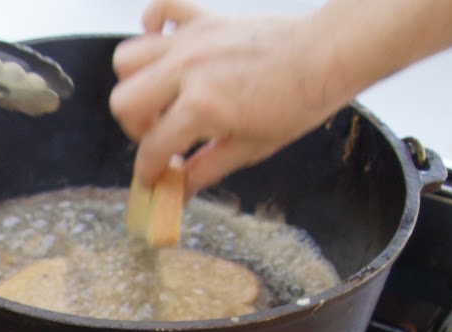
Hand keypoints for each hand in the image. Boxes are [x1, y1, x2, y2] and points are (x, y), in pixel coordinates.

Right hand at [110, 0, 346, 194]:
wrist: (328, 54)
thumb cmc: (297, 102)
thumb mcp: (251, 148)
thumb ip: (205, 170)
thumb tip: (178, 193)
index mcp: (201, 107)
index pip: (152, 147)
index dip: (148, 170)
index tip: (152, 177)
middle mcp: (188, 69)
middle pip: (123, 101)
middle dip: (135, 127)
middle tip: (160, 135)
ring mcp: (192, 39)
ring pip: (128, 58)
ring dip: (136, 82)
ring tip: (161, 96)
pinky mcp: (204, 18)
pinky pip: (161, 8)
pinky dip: (154, 24)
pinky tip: (165, 44)